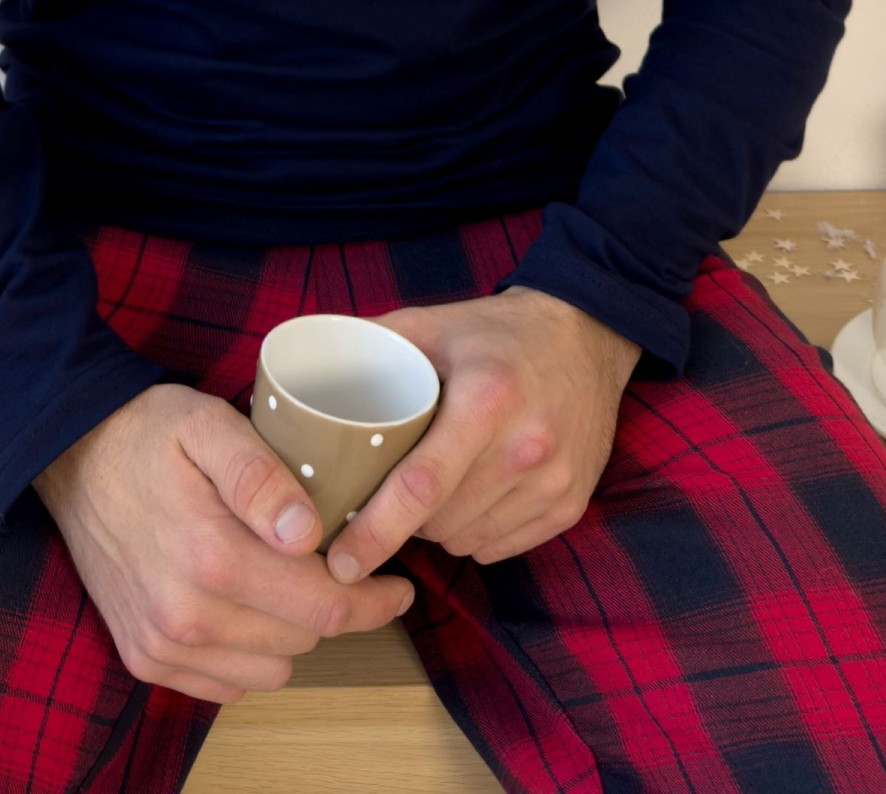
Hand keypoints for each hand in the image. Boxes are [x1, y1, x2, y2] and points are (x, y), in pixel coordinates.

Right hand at [33, 381, 414, 702]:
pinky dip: (248, 655)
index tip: (399, 583)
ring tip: (284, 578)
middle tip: (334, 562)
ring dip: (290, 632)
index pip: (324, 607)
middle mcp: (185, 615)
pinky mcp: (145, 659)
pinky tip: (245, 604)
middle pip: (304, 639)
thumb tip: (307, 534)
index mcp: (211, 556)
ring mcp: (162, 645)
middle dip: (330, 603)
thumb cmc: (148, 432)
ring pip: (272, 670)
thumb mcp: (209, 423)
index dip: (373, 599)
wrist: (71, 457)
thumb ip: (262, 475)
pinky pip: (227, 685)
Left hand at [322, 285, 641, 580]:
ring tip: (434, 485)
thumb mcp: (433, 323)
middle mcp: (526, 447)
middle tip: (387, 488)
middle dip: (402, 520)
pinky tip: (471, 493)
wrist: (587, 337)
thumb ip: (371, 346)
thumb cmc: (497, 333)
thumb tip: (298, 375)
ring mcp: (554, 482)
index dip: (375, 531)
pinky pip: (499, 547)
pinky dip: (474, 532)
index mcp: (488, 400)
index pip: (421, 486)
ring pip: (467, 541)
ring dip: (438, 528)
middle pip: (440, 521)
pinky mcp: (570, 506)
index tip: (340, 561)